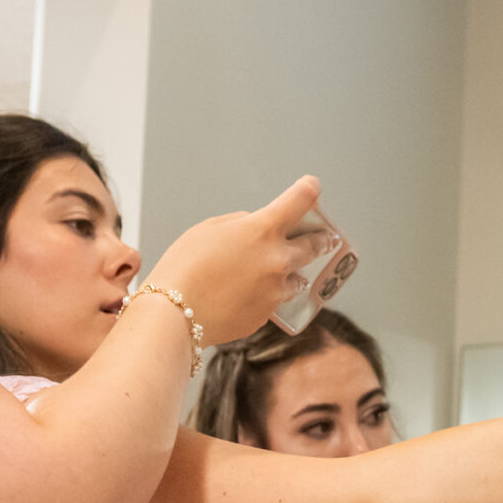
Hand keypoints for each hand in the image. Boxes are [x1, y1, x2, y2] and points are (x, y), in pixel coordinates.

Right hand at [145, 176, 327, 343]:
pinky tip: (250, 295)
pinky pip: (277, 301)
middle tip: (325, 239)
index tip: (312, 187)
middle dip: (320, 240)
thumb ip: (239, 224)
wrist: (176, 314)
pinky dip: (270, 296)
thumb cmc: (184, 267)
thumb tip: (254, 227)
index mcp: (262, 230)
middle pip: (314, 245)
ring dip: (293, 273)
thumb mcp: (208, 229)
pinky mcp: (267, 315)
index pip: (299, 201)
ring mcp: (275, 290)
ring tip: (283, 273)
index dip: (308, 190)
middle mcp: (277, 260)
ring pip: (298, 279)